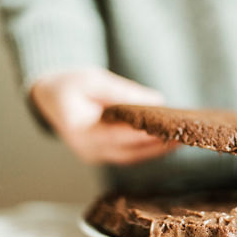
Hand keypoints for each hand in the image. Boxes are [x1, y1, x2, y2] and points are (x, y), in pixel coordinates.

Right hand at [31, 68, 177, 164]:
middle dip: (158, 145)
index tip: (169, 129)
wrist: (52, 98)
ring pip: (132, 157)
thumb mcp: (92, 79)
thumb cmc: (70, 85)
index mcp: (81, 130)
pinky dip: (148, 150)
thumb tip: (156, 100)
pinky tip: (166, 143)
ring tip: (182, 141)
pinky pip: (129, 156)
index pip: (119, 134)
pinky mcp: (104, 154)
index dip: (146, 133)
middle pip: (130, 151)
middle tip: (185, 137)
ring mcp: (96, 155)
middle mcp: (88, 149)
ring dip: (157, 151)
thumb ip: (122, 91)